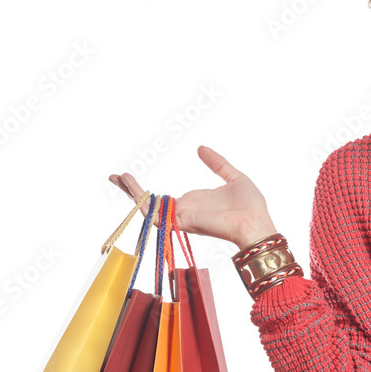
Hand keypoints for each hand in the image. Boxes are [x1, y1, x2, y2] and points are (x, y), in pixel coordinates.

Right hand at [108, 146, 277, 250]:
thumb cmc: (250, 207)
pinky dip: (141, 199)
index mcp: (193, 203)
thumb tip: (201, 148)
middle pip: (149, 204)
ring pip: (148, 208)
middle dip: (131, 191)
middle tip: (114, 177)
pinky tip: (132, 184)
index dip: (146, 190)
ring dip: (132, 192)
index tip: (129, 177)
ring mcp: (181, 217)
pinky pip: (156, 213)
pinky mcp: (181, 220)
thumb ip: (217, 163)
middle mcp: (183, 211)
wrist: (256, 222)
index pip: (162, 199)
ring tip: (118, 177)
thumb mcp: (232, 176)